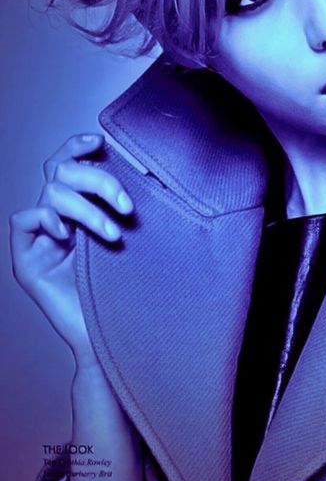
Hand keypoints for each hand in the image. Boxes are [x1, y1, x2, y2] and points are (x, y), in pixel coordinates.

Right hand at [9, 133, 133, 367]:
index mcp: (78, 208)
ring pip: (51, 194)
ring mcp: (40, 240)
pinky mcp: (26, 261)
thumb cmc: (127, 289)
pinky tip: (71, 239)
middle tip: (126, 205)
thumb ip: (125, 205)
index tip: (101, 142)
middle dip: (97, 180)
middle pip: (60, 171)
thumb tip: (146, 169)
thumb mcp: (132, 237)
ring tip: (113, 234)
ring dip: (87, 209)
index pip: (67, 163)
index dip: (77, 146)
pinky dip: (49, 220)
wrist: (112, 338)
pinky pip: (23, 220)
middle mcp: (56, 219)